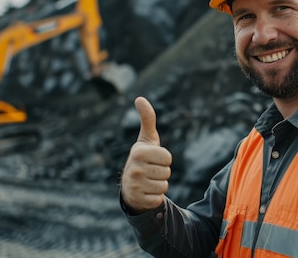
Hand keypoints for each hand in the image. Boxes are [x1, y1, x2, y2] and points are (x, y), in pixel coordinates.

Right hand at [121, 97, 171, 212]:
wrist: (129, 186)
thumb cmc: (143, 158)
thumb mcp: (146, 139)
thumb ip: (147, 119)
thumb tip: (140, 98)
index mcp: (138, 152)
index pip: (167, 157)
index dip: (164, 158)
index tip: (153, 159)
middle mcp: (134, 168)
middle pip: (167, 172)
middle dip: (162, 172)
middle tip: (150, 171)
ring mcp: (135, 185)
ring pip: (164, 186)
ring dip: (159, 184)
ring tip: (148, 180)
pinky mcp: (139, 200)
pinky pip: (159, 199)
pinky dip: (156, 197)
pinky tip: (146, 192)